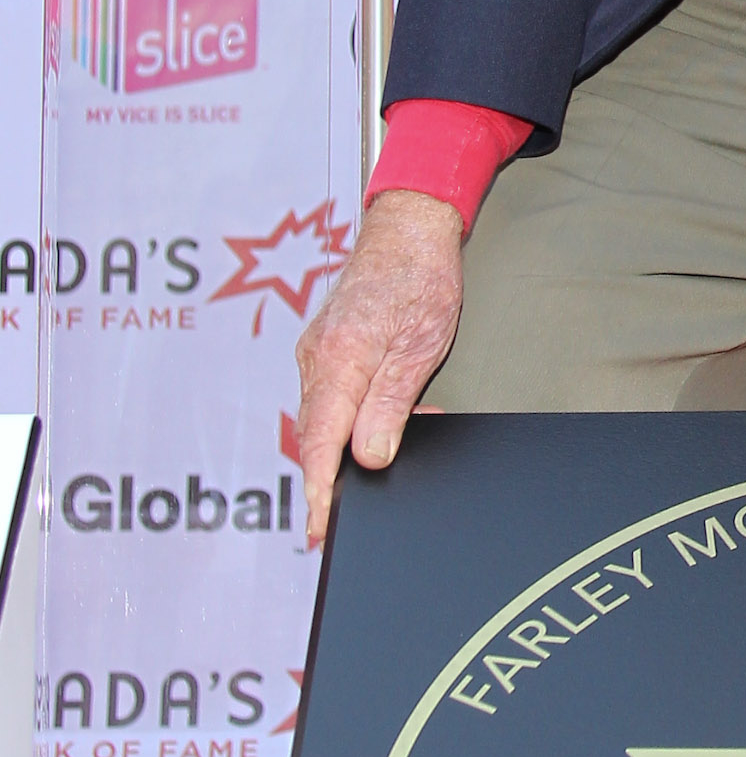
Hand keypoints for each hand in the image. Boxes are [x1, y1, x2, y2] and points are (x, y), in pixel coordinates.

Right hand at [294, 190, 463, 546]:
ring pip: (321, 418)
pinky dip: (343, 424)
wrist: (408, 228)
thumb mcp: (419, 347)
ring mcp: (317, 352)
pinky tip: (368, 433)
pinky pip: (328, 398)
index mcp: (338, 359)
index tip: (318, 528)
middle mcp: (317, 358)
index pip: (320, 442)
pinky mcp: (326, 348)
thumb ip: (390, 406)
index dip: (319, 490)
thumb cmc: (420, 277)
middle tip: (331, 522)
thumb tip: (368, 457)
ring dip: (339, 451)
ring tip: (360, 479)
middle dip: (324, 481)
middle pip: (314, 436)